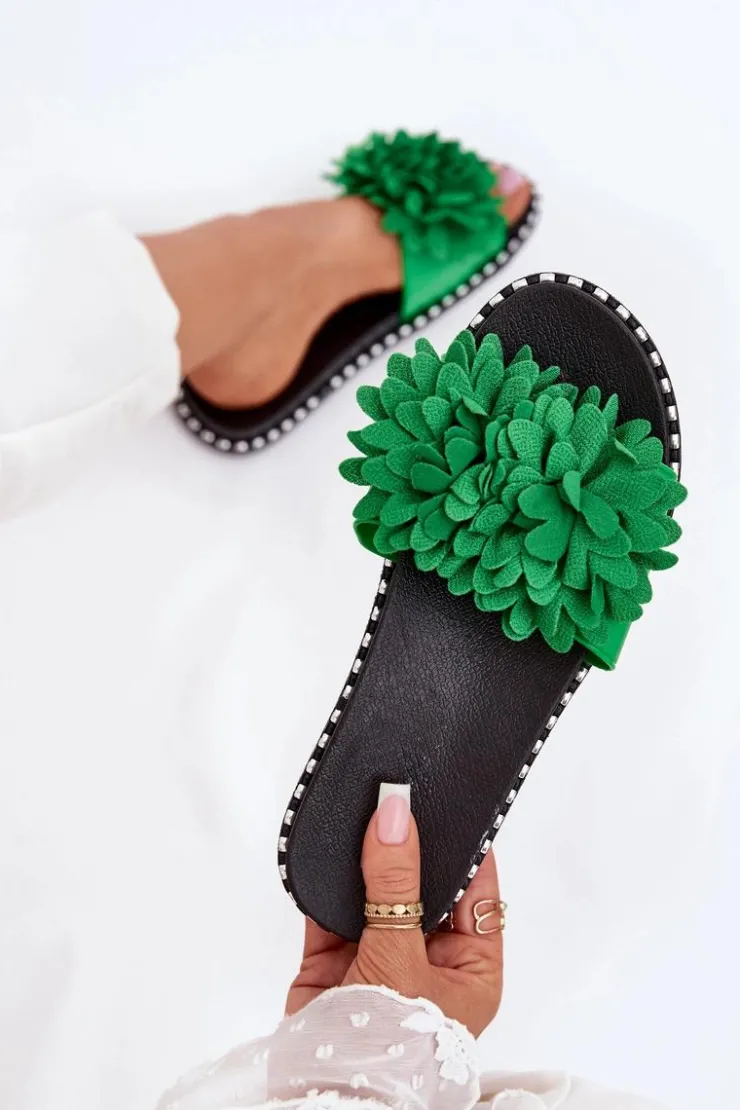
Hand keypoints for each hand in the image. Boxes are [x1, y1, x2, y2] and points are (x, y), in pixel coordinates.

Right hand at [286, 787, 502, 1036]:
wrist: (325, 1103)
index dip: (463, 840)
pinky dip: (325, 881)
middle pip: (421, 884)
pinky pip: (330, 909)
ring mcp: (378, 959)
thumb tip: (396, 812)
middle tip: (396, 790)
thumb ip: (395, 882)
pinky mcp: (332, 963)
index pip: (475, 888)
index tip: (449, 793)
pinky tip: (327, 844)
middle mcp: (427, 958)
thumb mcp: (402, 956)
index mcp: (470, 966)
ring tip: (361, 804)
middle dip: (406, 841)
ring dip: (363, 856)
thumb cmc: (391, 1051)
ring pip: (373, 892)